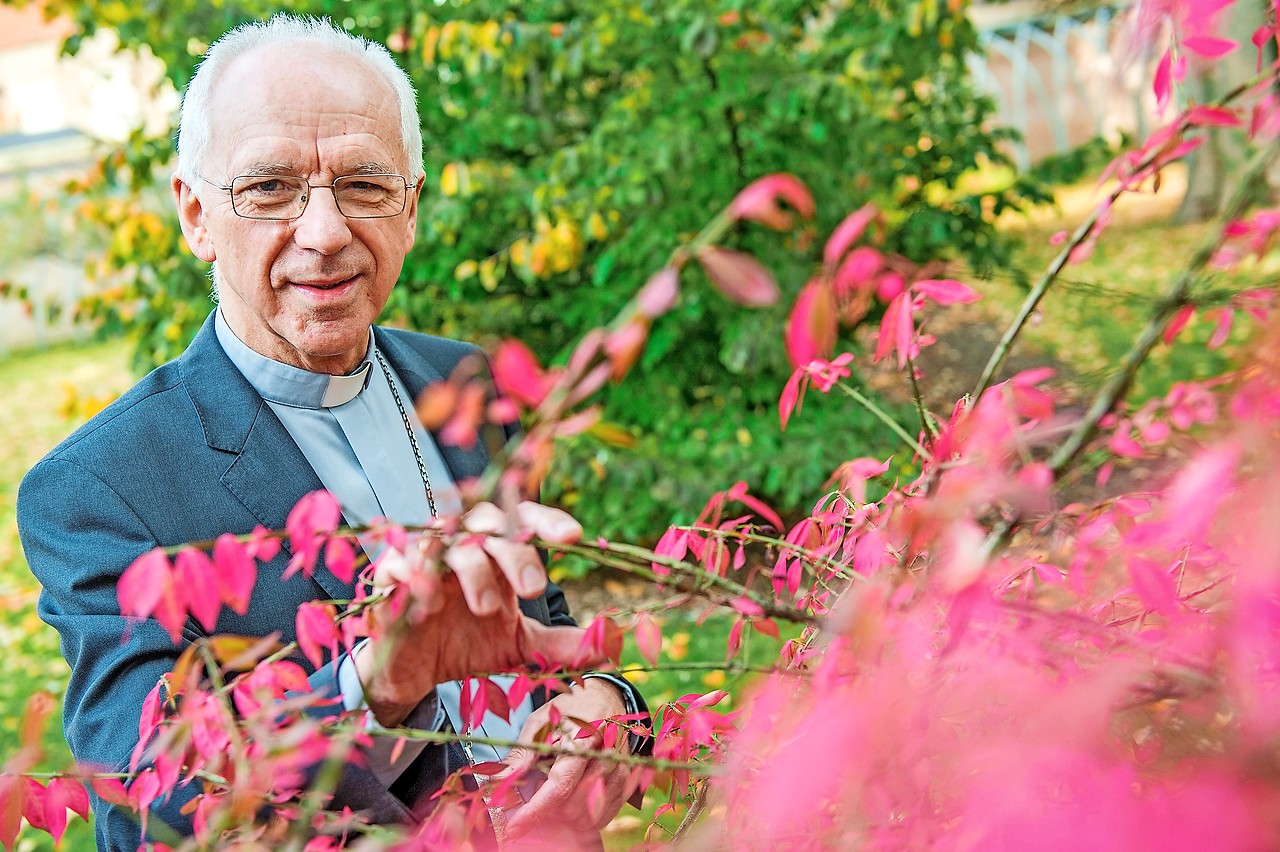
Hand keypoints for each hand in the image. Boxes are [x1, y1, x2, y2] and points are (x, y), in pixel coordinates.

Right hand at [354, 501, 590, 726]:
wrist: (413, 675)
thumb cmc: (466, 645)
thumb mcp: (518, 646)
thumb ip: (560, 644)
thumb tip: (609, 647)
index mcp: (496, 552)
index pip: (522, 520)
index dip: (547, 521)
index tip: (574, 536)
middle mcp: (463, 545)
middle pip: (490, 523)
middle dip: (515, 551)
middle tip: (533, 588)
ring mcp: (425, 557)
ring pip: (449, 540)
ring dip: (473, 569)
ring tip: (488, 608)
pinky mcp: (389, 577)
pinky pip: (400, 564)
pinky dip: (418, 575)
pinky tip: (434, 602)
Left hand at [500, 678, 633, 840]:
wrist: (604, 699)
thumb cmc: (569, 711)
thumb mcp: (539, 724)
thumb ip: (520, 756)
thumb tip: (496, 784)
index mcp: (581, 739)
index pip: (559, 786)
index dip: (535, 811)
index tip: (515, 827)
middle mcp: (605, 756)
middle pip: (573, 807)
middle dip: (549, 809)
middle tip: (539, 790)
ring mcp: (618, 770)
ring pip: (588, 816)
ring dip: (566, 814)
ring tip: (557, 791)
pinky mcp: (625, 782)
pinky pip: (602, 817)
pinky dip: (583, 815)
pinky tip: (574, 798)